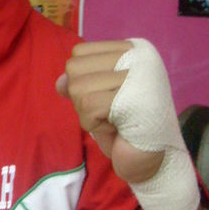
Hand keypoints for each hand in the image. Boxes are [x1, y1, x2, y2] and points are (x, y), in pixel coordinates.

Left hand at [56, 40, 163, 184]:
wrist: (149, 159)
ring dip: (89, 113)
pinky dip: (95, 125)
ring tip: (115, 119)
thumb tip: (60, 82)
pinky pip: (88, 106)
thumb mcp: (97, 100)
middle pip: (75, 67)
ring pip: (78, 87)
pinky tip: (117, 127)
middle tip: (110, 111)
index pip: (80, 52)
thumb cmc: (125, 128)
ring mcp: (140, 73)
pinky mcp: (136, 95)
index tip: (106, 97)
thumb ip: (80, 85)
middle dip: (83, 98)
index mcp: (131, 50)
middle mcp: (138, 55)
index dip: (82, 80)